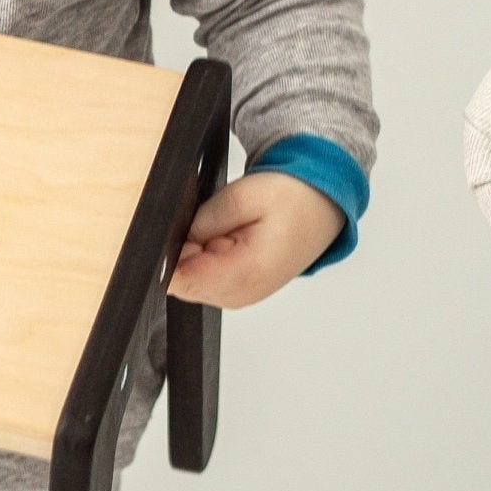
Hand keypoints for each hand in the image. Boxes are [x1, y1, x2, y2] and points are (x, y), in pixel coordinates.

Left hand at [166, 171, 344, 310]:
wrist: (322, 207)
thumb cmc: (293, 199)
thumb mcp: (243, 194)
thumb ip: (203, 220)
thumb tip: (173, 238)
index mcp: (247, 273)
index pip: (182, 281)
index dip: (168, 257)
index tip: (173, 234)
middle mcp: (242, 294)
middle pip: (182, 282)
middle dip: (182, 252)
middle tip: (211, 225)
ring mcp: (240, 296)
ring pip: (190, 280)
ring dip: (196, 254)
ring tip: (225, 231)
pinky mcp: (238, 291)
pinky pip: (204, 278)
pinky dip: (206, 258)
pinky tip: (226, 239)